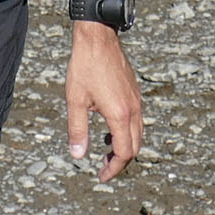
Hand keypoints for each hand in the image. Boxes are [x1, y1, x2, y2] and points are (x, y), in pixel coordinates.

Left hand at [66, 22, 142, 182]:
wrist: (98, 38)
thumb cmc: (85, 66)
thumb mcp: (75, 100)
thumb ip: (77, 130)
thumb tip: (78, 155)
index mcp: (120, 114)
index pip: (124, 152)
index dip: (114, 168)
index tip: (101, 176)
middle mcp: (133, 110)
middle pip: (135, 147)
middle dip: (121, 161)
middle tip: (103, 168)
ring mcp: (136, 101)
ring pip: (138, 134)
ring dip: (125, 147)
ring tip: (105, 151)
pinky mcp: (135, 93)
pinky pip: (137, 121)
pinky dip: (127, 133)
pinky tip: (109, 130)